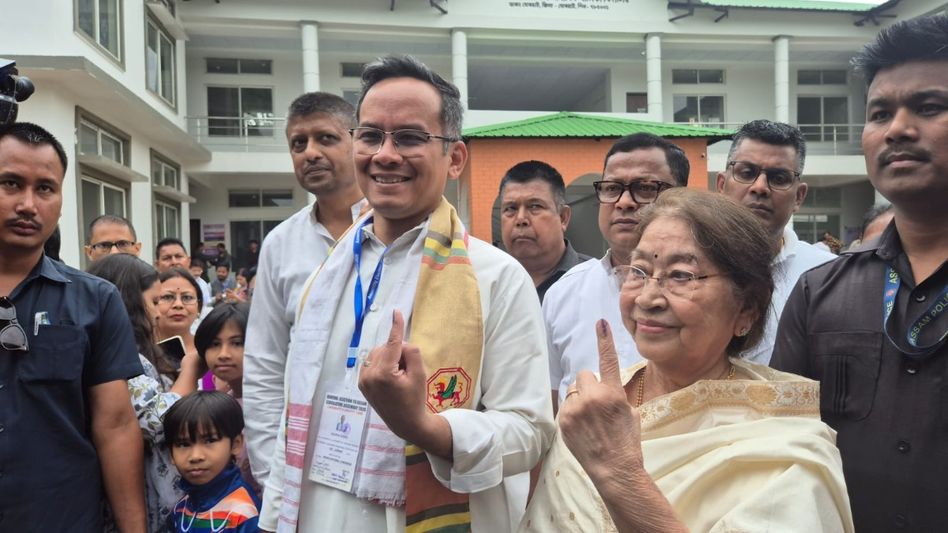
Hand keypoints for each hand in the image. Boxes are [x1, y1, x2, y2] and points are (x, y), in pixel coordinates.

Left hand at [358, 311, 447, 453]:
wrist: (406, 423)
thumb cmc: (416, 399)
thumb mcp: (420, 375)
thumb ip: (412, 353)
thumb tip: (401, 343)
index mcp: (384, 374)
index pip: (392, 344)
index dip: (396, 327)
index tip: (396, 312)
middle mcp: (369, 375)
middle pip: (386, 348)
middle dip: (398, 352)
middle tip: (408, 370)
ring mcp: (363, 380)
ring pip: (378, 353)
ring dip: (390, 357)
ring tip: (399, 376)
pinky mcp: (362, 383)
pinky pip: (373, 362)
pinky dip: (383, 363)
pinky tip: (390, 378)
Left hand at [558, 319, 643, 481]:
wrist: (614, 470)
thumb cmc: (627, 442)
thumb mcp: (630, 413)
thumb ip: (616, 394)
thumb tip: (605, 385)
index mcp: (613, 394)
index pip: (608, 361)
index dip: (604, 340)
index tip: (600, 322)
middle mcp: (593, 398)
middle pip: (584, 375)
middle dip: (589, 386)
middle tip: (597, 405)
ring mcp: (575, 409)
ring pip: (573, 390)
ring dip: (580, 399)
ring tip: (590, 421)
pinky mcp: (563, 420)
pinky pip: (566, 405)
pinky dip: (572, 412)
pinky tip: (583, 428)